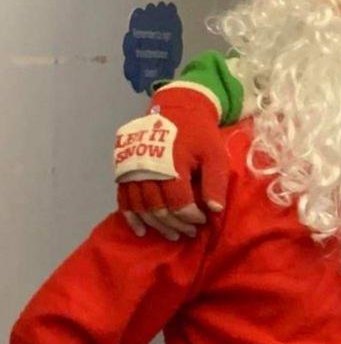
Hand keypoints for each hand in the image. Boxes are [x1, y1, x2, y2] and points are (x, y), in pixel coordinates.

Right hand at [115, 91, 228, 240]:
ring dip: (156, 225)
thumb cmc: (200, 134)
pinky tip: (142, 230)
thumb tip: (214, 211)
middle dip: (175, 225)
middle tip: (189, 233)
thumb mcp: (215, 155)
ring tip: (172, 235)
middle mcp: (147, 167)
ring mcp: (132, 168)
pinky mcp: (123, 169)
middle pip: (158, 208)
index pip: (179, 202)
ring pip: (140, 207)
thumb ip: (215, 183)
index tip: (202, 221)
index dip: (191, 217)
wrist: (177, 109)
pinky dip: (132, 217)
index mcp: (171, 162)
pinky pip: (123, 199)